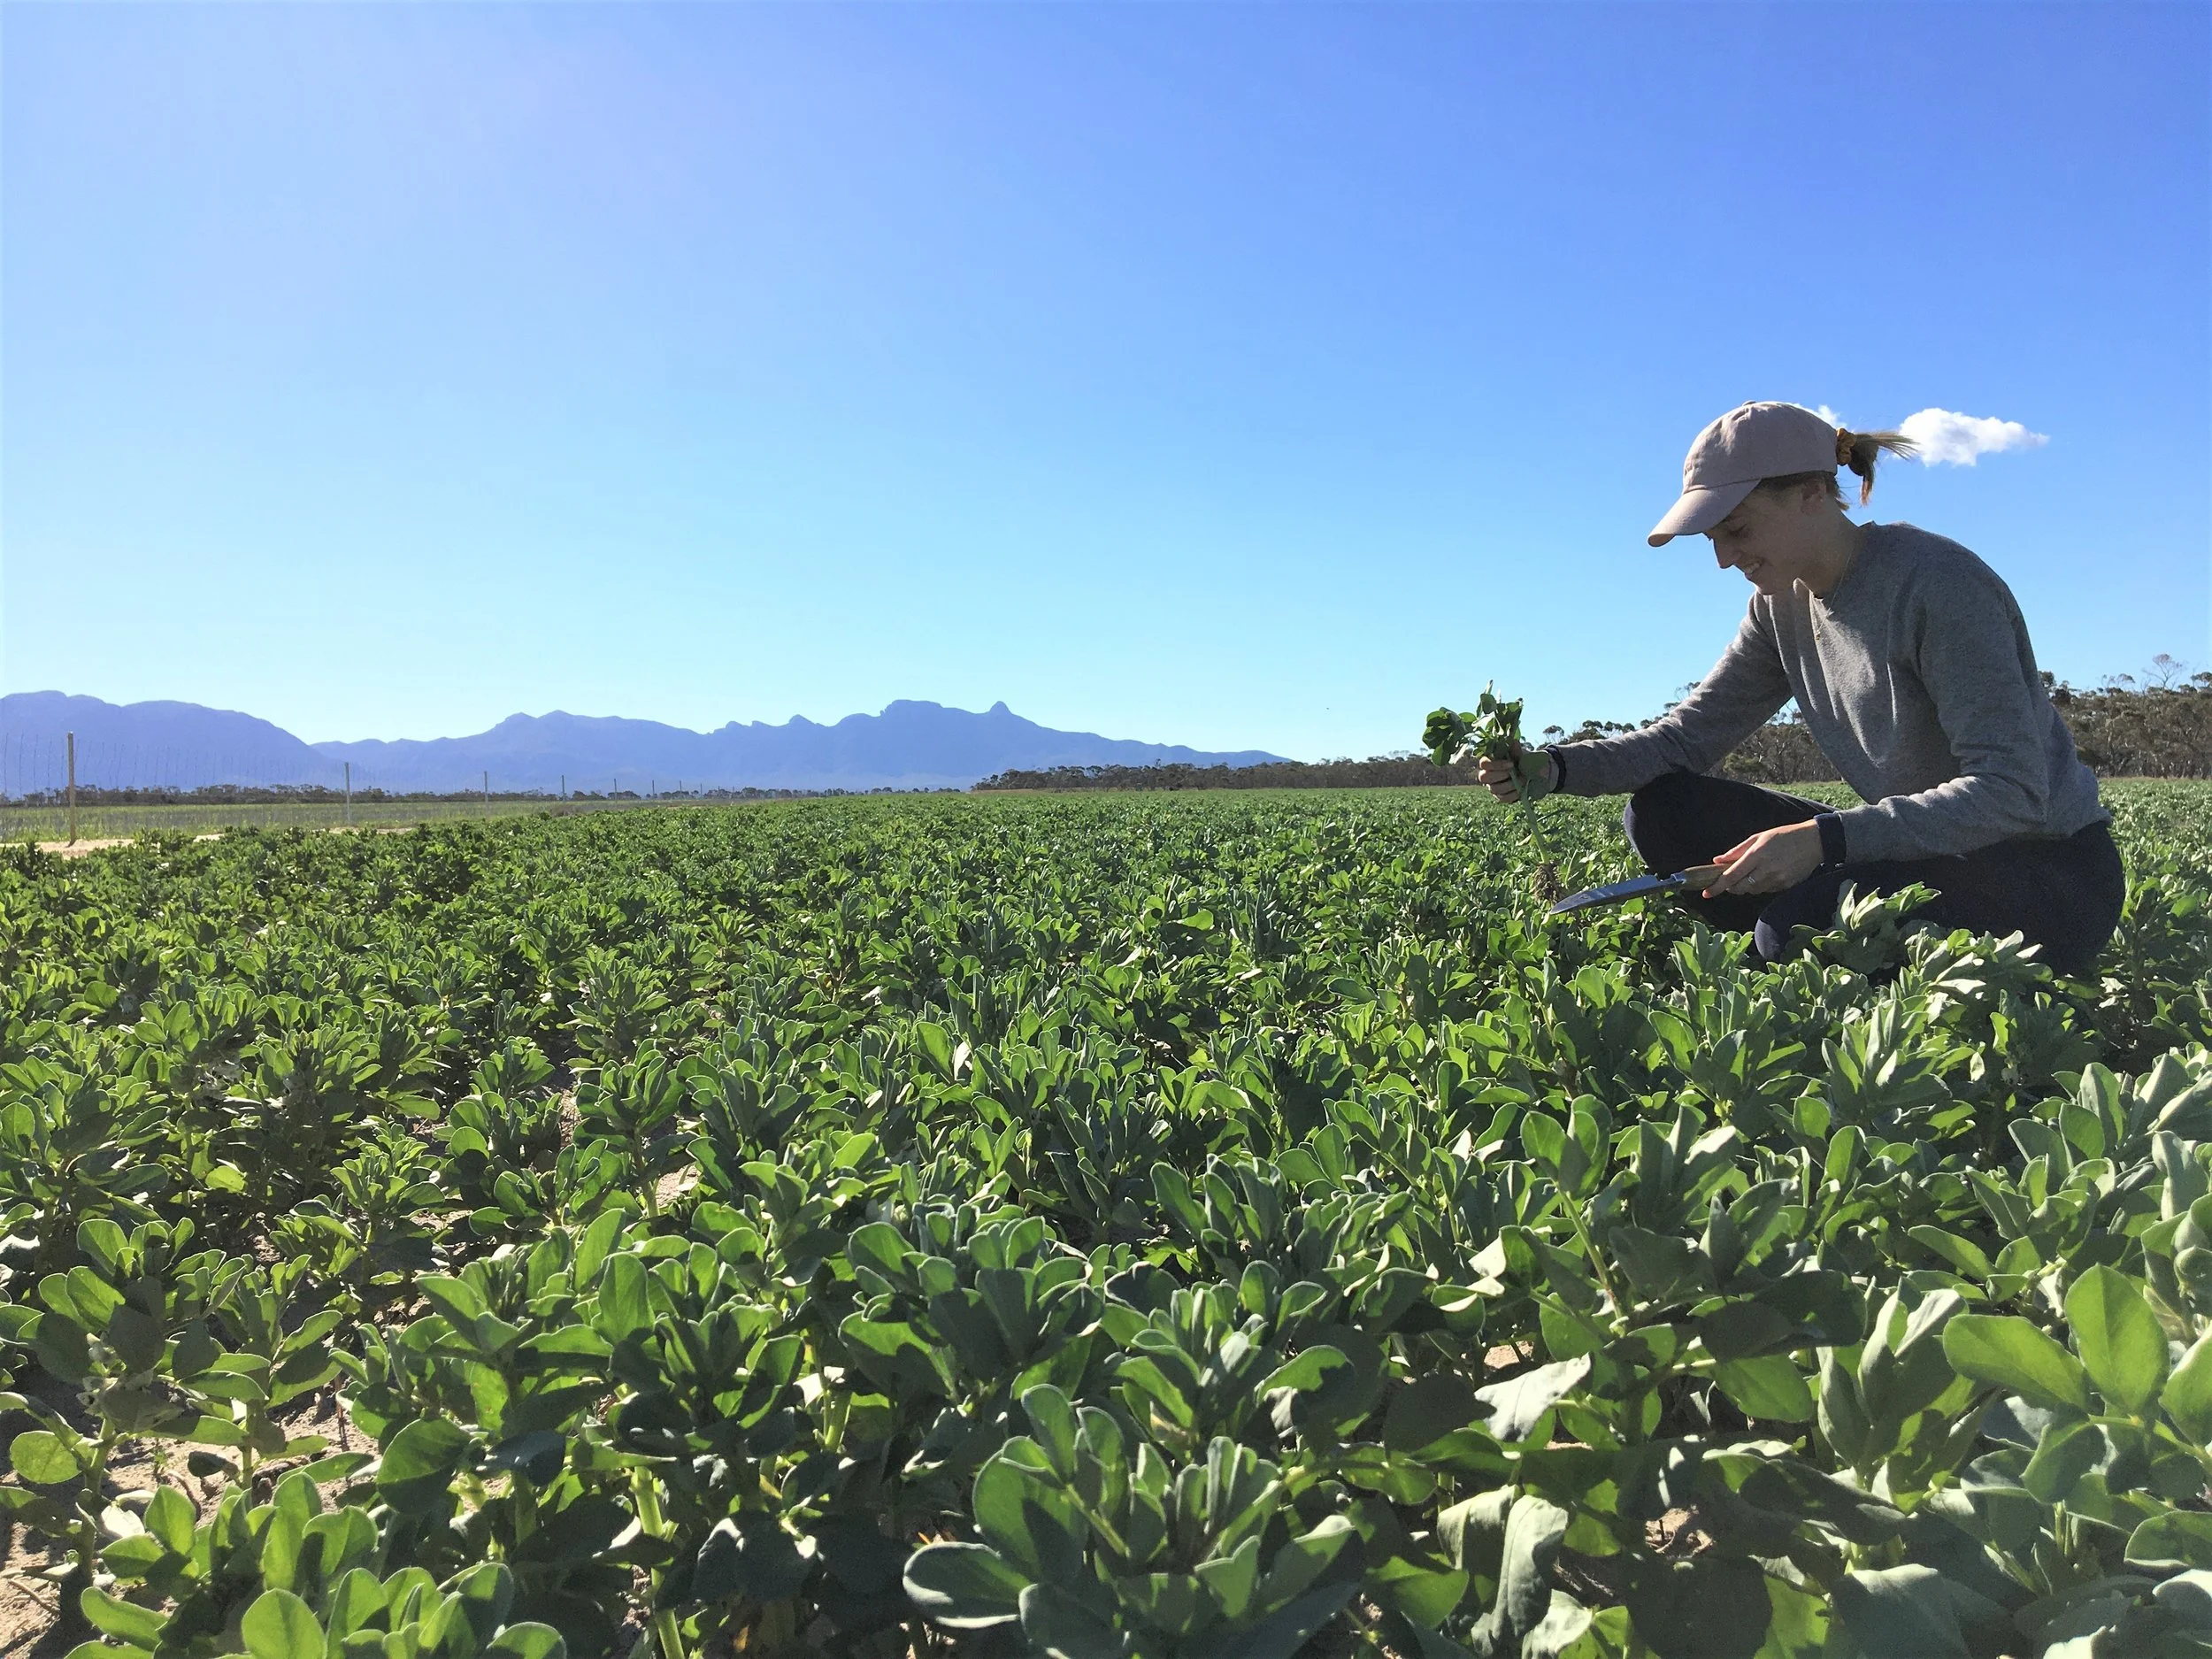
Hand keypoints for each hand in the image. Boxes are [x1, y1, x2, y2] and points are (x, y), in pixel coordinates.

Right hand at [1474, 748, 1556, 803]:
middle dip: (1500, 775)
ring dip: (1510, 784)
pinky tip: (1521, 789)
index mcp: (1489, 762)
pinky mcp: (1500, 796)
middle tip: (1515, 773)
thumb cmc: (1521, 760)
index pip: (1483, 764)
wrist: (1532, 773)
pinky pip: (1503, 798)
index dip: (1495, 765)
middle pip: (1483, 777)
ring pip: (1495, 789)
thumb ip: (1515, 749)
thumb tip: (1512, 742)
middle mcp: (1487, 775)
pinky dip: (1514, 794)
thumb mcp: (1520, 753)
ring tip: (1523, 780)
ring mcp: (1493, 787)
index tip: (1511, 764)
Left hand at [1707, 820, 1823, 895]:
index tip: (1706, 893)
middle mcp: (1766, 869)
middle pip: (1740, 888)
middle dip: (1731, 887)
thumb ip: (1737, 850)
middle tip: (1730, 880)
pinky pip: (1767, 890)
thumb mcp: (1759, 837)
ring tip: (1752, 872)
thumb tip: (1718, 860)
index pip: (1731, 875)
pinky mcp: (1786, 885)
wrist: (1814, 842)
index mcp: (1757, 855)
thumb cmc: (1784, 836)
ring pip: (1753, 891)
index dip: (1717, 887)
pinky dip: (1761, 886)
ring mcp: (1777, 879)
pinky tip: (1767, 874)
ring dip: (1746, 886)